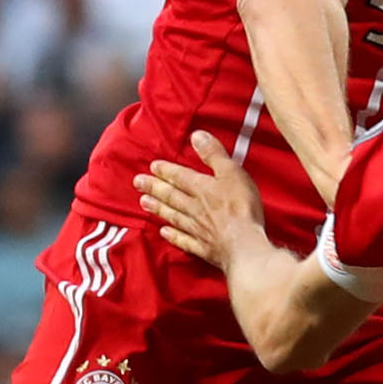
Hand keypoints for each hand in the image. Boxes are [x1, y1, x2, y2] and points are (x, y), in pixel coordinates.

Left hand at [134, 131, 268, 267]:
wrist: (244, 245)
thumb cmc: (241, 208)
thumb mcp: (232, 173)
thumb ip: (214, 155)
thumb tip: (197, 136)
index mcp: (202, 188)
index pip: (180, 176)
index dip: (166, 170)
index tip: (152, 167)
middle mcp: (194, 208)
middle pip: (171, 196)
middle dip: (155, 188)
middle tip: (138, 183)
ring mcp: (197, 229)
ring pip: (173, 216)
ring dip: (159, 208)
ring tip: (144, 202)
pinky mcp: (203, 247)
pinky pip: (184, 240)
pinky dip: (173, 236)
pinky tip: (164, 232)